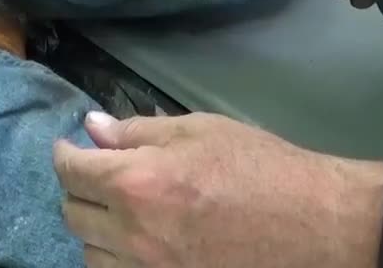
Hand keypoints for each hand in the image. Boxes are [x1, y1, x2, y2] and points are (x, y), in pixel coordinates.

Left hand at [52, 112, 382, 267]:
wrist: (317, 226)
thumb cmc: (262, 168)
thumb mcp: (199, 131)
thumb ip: (137, 132)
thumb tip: (93, 128)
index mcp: (136, 184)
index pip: (71, 171)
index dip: (65, 154)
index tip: (70, 147)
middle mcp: (133, 234)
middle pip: (73, 214)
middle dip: (79, 189)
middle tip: (99, 174)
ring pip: (91, 254)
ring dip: (96, 228)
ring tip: (119, 211)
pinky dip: (118, 259)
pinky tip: (138, 242)